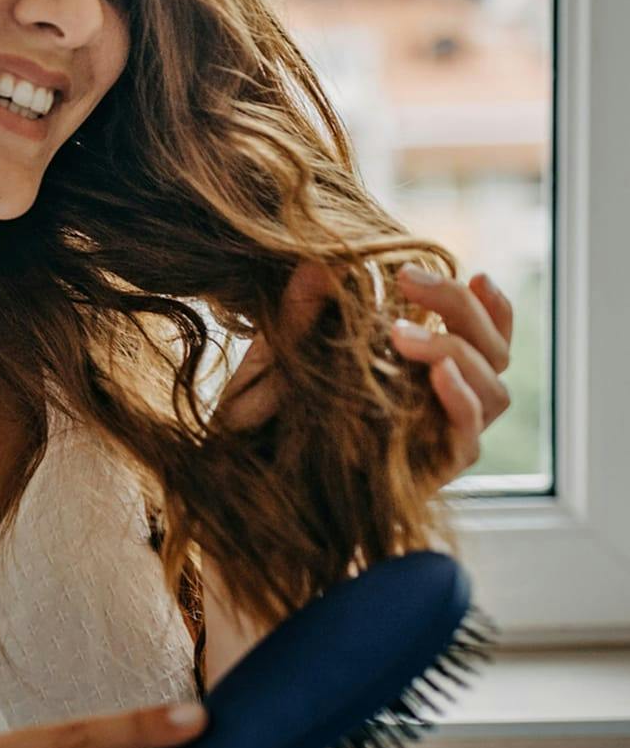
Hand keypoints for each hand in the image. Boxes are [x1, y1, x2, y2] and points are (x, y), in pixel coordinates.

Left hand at [214, 259, 514, 484]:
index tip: (476, 273)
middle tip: (408, 278)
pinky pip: (469, 438)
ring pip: (496, 392)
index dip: (492, 307)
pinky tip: (437, 374)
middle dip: (461, 308)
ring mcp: (439, 436)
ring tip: (400, 333)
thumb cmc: (268, 417)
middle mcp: (440, 401)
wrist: (251, 485)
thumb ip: (302, 311)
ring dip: (457, 351)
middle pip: (493, 352)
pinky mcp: (431, 471)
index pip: (483, 336)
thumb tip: (320, 262)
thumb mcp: (281, 355)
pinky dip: (462, 402)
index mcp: (420, 368)